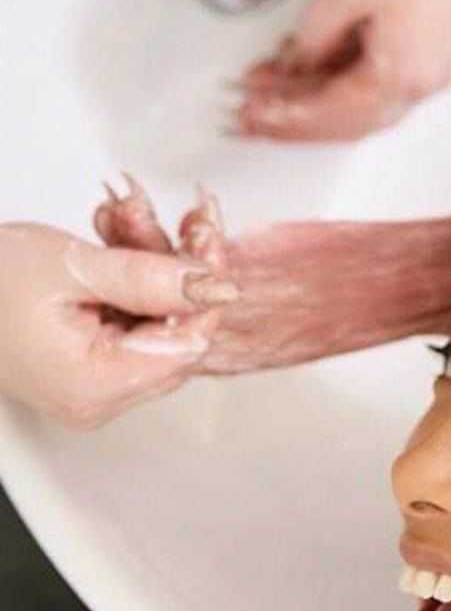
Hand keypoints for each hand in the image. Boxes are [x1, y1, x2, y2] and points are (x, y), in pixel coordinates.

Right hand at [0, 183, 238, 428]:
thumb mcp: (75, 268)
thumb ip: (152, 279)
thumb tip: (215, 287)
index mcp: (97, 386)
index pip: (188, 343)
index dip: (204, 289)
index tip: (208, 238)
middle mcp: (99, 396)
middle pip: (177, 328)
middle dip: (181, 266)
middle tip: (189, 218)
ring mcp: (93, 380)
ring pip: (157, 314)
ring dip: (153, 258)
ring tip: (129, 214)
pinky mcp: (87, 358)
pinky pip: (132, 312)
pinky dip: (131, 271)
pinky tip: (116, 233)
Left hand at [232, 0, 450, 140]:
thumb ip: (313, 35)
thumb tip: (294, 65)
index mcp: (400, 76)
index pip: (331, 112)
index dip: (284, 114)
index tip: (251, 112)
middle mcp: (422, 84)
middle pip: (348, 120)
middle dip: (297, 117)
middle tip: (254, 113)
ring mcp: (431, 69)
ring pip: (363, 102)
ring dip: (317, 96)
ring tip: (273, 83)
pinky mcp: (434, 50)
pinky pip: (380, 79)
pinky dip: (343, 77)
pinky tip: (314, 64)